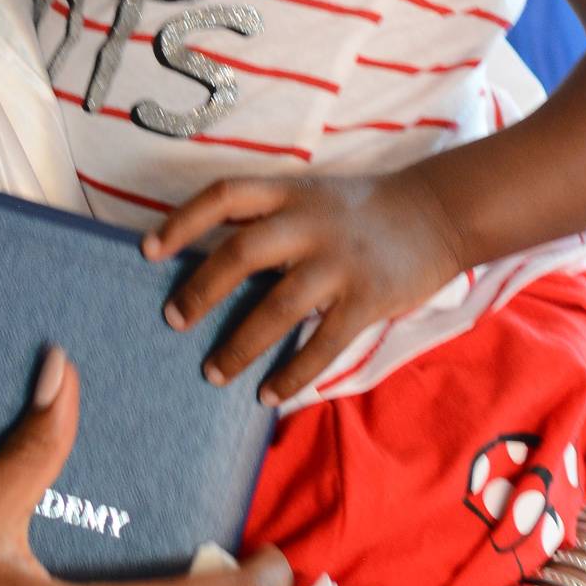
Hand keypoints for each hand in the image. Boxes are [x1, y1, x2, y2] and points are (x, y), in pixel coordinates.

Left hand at [143, 173, 467, 404]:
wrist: (438, 211)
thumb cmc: (361, 209)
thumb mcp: (311, 195)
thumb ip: (268, 219)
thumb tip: (210, 259)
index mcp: (289, 192)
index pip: (223, 196)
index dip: (182, 221)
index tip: (147, 251)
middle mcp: (309, 222)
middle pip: (242, 252)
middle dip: (201, 289)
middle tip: (172, 320)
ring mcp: (340, 261)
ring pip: (279, 306)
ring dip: (240, 344)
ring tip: (212, 373)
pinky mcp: (369, 298)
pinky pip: (324, 343)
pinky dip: (294, 372)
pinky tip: (269, 394)